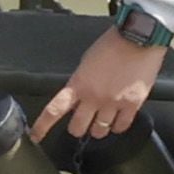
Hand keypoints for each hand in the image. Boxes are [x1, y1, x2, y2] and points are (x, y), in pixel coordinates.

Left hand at [35, 25, 167, 145]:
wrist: (138, 38)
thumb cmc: (113, 45)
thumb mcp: (86, 62)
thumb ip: (80, 82)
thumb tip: (78, 97)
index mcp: (79, 84)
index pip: (55, 110)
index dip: (42, 126)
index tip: (36, 135)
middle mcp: (94, 97)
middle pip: (78, 128)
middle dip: (78, 127)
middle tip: (82, 122)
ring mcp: (113, 103)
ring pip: (99, 131)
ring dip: (98, 128)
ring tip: (102, 120)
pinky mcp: (132, 105)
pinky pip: (121, 127)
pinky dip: (117, 127)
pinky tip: (117, 120)